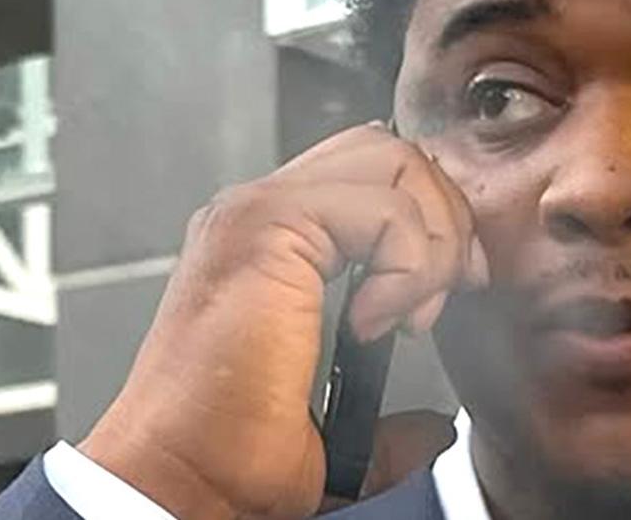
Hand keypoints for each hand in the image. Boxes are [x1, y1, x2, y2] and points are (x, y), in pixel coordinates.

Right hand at [78, 122, 482, 519]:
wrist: (179, 479)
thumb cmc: (230, 455)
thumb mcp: (335, 428)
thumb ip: (388, 418)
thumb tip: (433, 429)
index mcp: (274, 240)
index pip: (376, 174)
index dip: (432, 224)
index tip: (448, 296)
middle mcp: (261, 212)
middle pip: (392, 152)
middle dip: (445, 219)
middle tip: (450, 294)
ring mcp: (258, 211)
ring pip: (395, 162)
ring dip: (431, 240)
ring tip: (411, 315)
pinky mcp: (266, 225)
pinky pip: (386, 210)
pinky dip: (408, 267)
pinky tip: (376, 324)